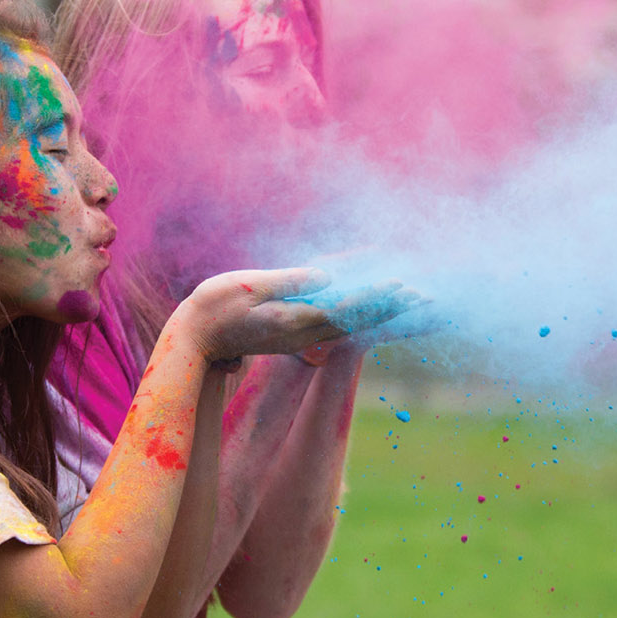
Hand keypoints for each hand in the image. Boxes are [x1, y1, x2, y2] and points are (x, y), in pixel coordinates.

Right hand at [177, 270, 423, 363]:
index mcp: (293, 320)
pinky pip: (335, 325)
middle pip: (356, 319)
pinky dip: (359, 314)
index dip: (375, 295)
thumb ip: (288, 282)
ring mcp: (300, 338)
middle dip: (390, 306)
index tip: (401, 285)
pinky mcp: (294, 336)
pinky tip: (373, 307)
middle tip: (423, 295)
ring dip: (380, 312)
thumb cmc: (213, 309)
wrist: (193, 341)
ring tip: (409, 299)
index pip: (344, 307)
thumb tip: (326, 276)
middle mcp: (303, 334)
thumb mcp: (248, 288)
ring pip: (349, 324)